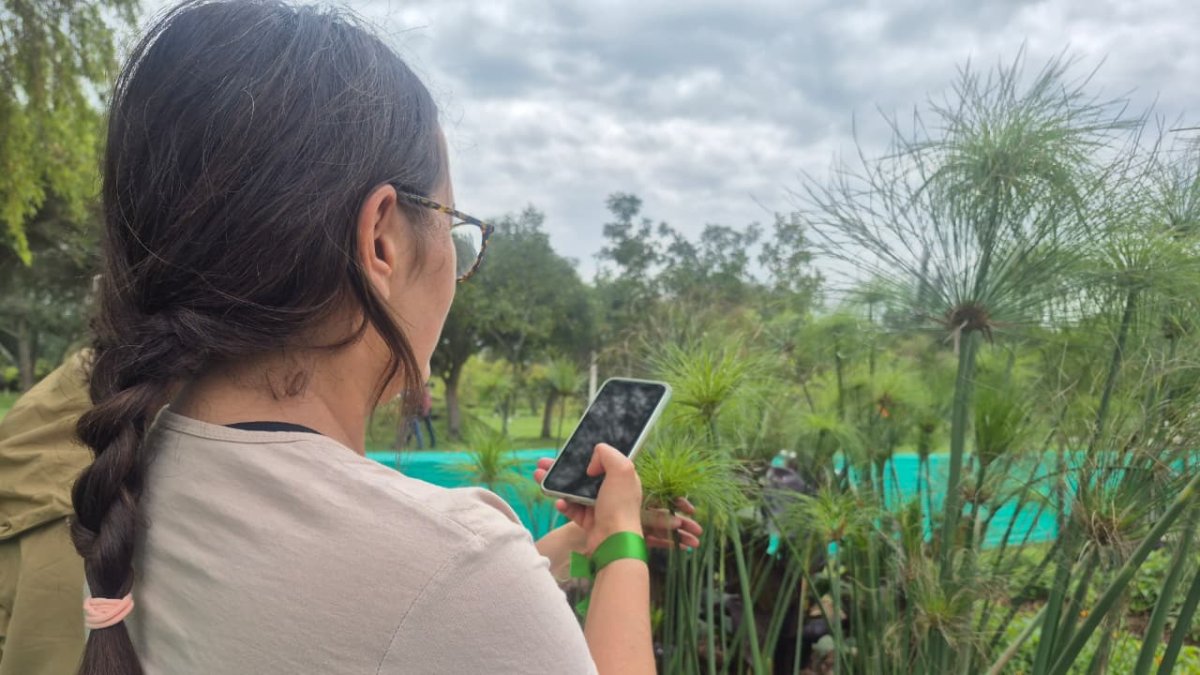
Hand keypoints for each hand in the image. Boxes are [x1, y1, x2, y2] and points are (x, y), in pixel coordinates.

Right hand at [534, 455, 703, 550]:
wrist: (614, 541)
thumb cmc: (620, 506)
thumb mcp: (622, 470)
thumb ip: (608, 454)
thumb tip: (593, 460)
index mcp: (621, 478)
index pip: (603, 461)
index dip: (586, 455)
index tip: (570, 451)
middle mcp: (611, 491)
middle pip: (583, 476)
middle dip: (563, 469)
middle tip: (544, 463)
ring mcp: (599, 507)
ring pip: (573, 491)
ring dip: (556, 484)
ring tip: (538, 476)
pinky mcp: (588, 521)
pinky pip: (572, 509)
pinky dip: (563, 505)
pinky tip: (559, 502)